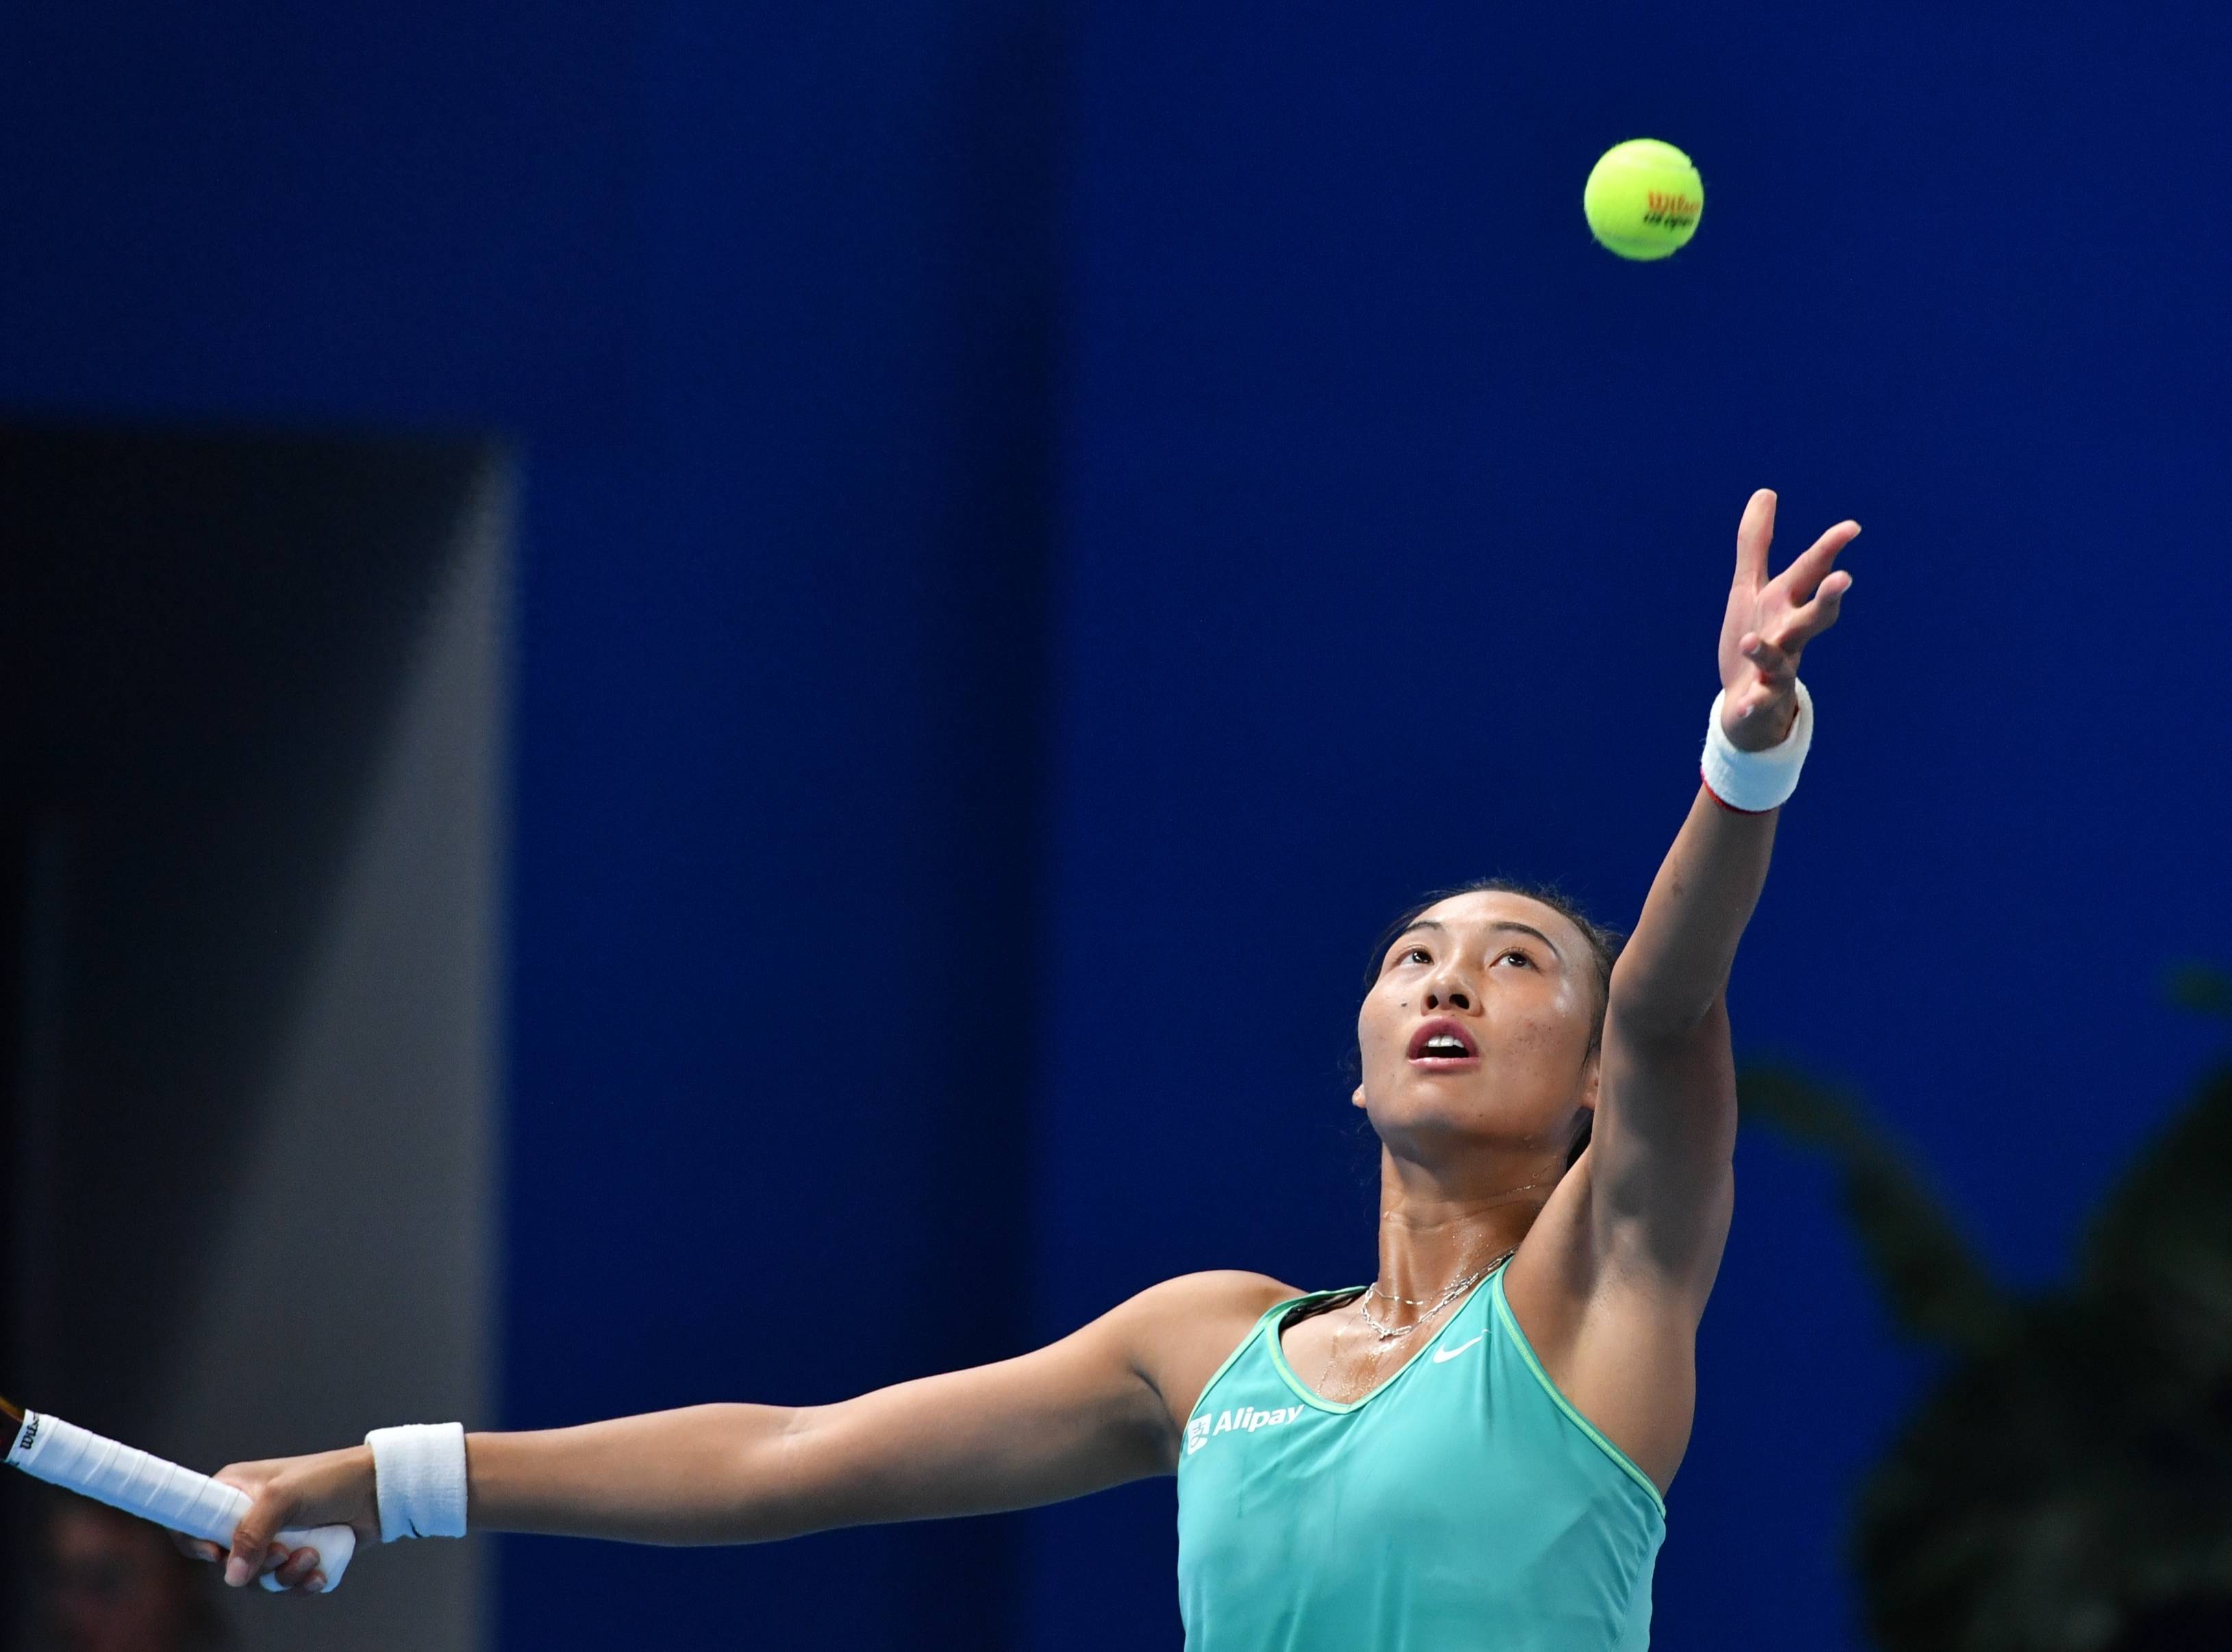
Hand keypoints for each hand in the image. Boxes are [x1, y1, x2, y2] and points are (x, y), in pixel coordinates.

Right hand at [168, 1444, 378, 1594]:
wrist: (379, 1490)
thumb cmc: (331, 1479)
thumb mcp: (285, 1497)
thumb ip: (253, 1533)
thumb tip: (233, 1576)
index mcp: (234, 1491)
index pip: (191, 1520)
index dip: (194, 1543)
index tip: (215, 1555)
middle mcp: (249, 1516)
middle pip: (228, 1563)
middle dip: (258, 1567)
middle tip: (284, 1551)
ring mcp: (274, 1537)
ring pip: (258, 1579)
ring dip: (285, 1576)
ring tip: (311, 1556)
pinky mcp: (296, 1555)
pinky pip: (285, 1585)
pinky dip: (302, 1584)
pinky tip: (320, 1572)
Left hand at [1718, 489, 1857, 750]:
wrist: (1747, 702)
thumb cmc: (1753, 637)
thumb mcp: (1750, 586)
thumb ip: (1757, 542)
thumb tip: (1765, 491)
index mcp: (1786, 602)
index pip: (1811, 572)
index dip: (1830, 548)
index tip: (1852, 527)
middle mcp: (1789, 633)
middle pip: (1813, 615)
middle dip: (1827, 598)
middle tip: (1843, 579)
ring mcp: (1778, 667)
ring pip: (1781, 659)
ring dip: (1767, 651)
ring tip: (1750, 640)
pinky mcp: (1761, 696)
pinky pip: (1760, 699)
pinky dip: (1754, 701)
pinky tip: (1744, 702)